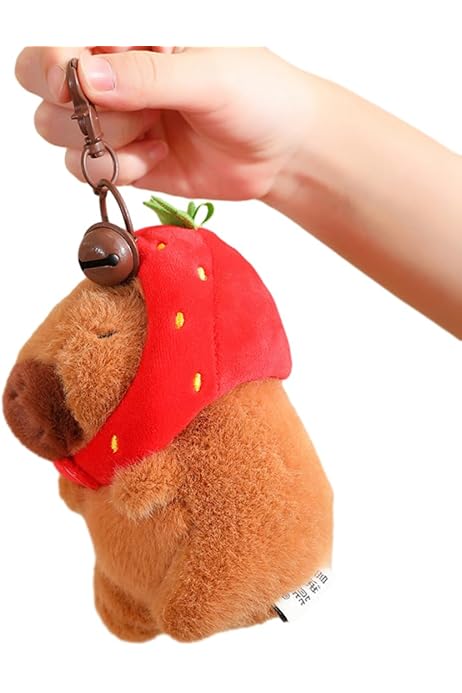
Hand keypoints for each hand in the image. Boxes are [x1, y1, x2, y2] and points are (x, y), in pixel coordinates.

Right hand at [15, 46, 310, 199]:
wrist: (284, 150)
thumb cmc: (260, 95)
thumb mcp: (208, 75)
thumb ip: (146, 76)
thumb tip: (85, 78)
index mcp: (129, 38)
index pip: (56, 45)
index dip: (52, 67)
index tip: (75, 84)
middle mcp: (115, 78)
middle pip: (47, 95)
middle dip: (78, 113)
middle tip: (128, 114)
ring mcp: (119, 121)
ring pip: (63, 136)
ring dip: (106, 143)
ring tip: (155, 134)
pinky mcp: (129, 161)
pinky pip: (93, 170)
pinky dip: (122, 169)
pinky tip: (159, 157)